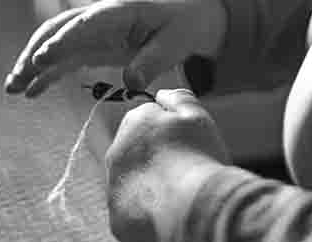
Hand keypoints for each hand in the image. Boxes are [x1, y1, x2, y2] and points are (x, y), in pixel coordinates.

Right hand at [4, 0, 226, 96]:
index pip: (87, 22)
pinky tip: (32, 92)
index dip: (65, 38)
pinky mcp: (94, 47)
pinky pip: (65, 59)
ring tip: (14, 89)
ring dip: (34, 64)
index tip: (44, 56)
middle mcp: (101, 18)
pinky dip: (48, 74)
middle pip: (61, 28)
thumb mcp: (176, 42)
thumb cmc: (183, 26)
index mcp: (121, 10)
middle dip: (37, 50)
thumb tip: (131, 81)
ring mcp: (95, 32)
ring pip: (56, 44)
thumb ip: (153, 60)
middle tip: (19, 77)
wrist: (190, 18)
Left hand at [106, 89, 229, 241]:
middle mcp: (117, 152)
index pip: (147, 119)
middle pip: (136, 149)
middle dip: (154, 155)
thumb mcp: (196, 115)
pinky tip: (165, 208)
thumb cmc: (197, 159)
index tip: (183, 141)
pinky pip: (131, 208)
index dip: (168, 130)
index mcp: (136, 122)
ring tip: (174, 190)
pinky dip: (145, 208)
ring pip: (132, 179)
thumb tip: (163, 94)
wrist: (193, 208)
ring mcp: (114, 186)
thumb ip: (178, 98)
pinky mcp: (117, 217)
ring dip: (148, 181)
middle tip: (181, 166)